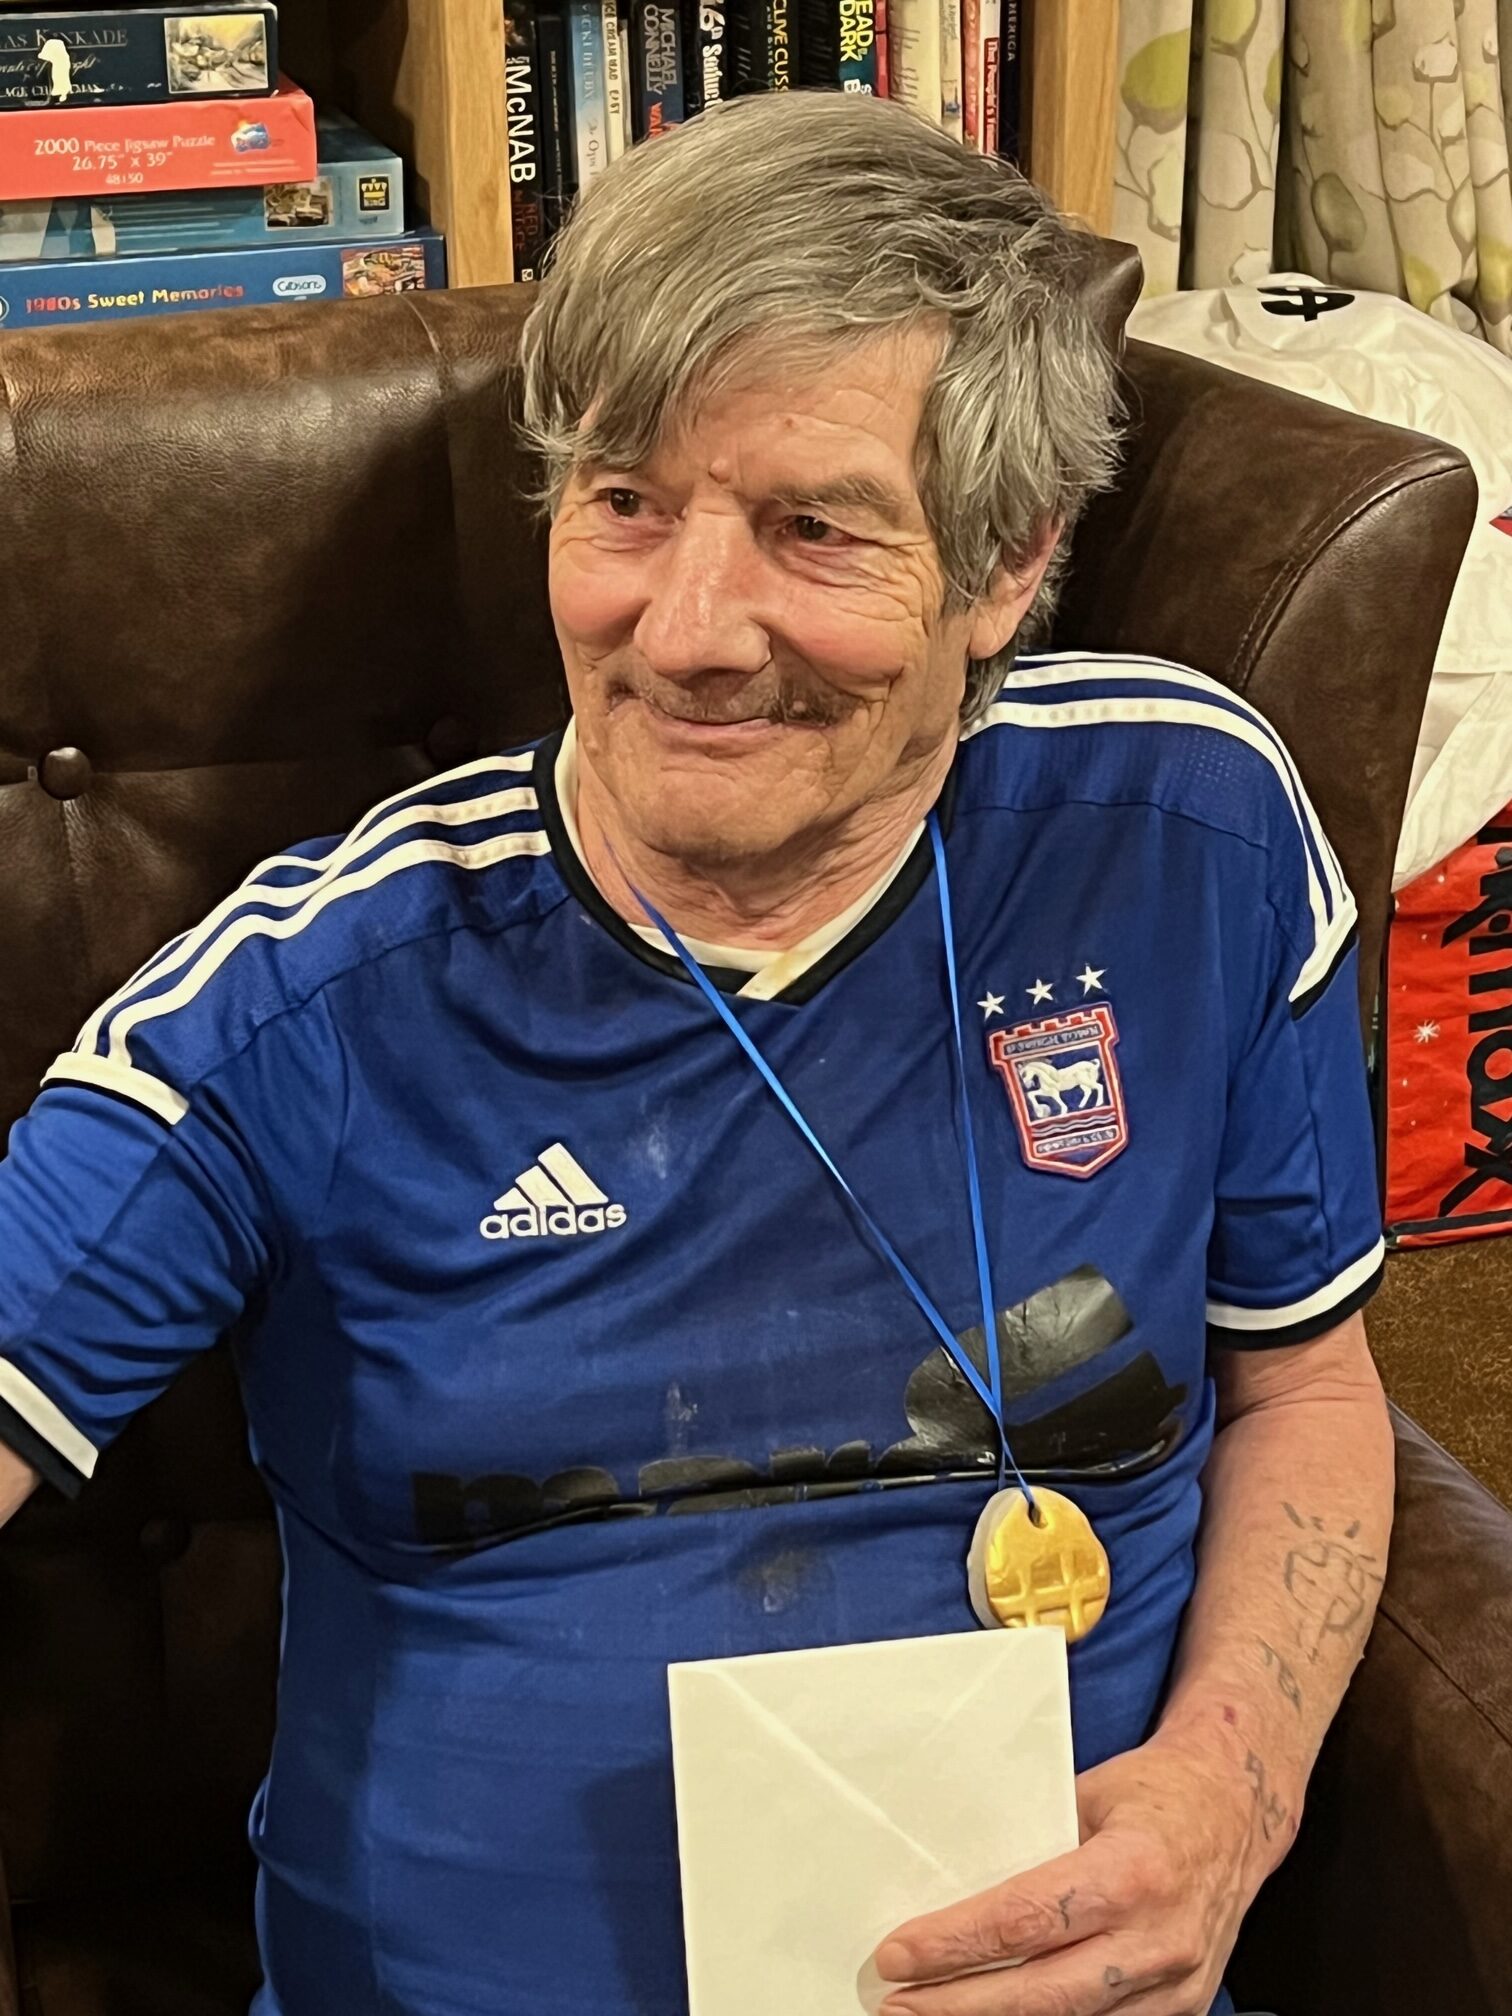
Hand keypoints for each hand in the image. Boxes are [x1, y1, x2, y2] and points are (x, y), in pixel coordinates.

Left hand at [872, 1728, 1278, 2014]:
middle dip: (960, 2005)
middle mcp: (1158, 1938)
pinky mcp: (1182, 2007)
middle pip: (1042, 1993)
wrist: (1236, 1810)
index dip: (957, 1943)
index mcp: (1132, 1870)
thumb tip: (951, 1872)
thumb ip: (1032, 1838)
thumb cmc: (1156, 1792)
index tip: (900, 1953)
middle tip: (897, 2005)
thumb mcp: (1088, 1792)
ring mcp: (1176, 1983)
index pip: (1027, 1920)